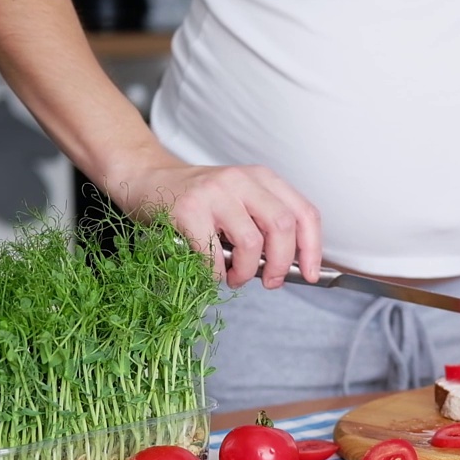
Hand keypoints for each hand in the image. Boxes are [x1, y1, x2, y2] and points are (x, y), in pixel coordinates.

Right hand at [118, 161, 321, 288]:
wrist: (146, 180)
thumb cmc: (196, 200)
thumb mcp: (239, 202)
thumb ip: (264, 226)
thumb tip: (286, 268)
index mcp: (262, 179)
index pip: (304, 212)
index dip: (313, 247)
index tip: (311, 273)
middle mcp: (242, 180)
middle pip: (283, 226)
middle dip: (282, 264)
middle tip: (270, 281)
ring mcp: (214, 192)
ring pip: (252, 242)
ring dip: (246, 271)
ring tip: (235, 276)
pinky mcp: (188, 209)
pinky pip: (213, 254)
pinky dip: (215, 273)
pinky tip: (210, 270)